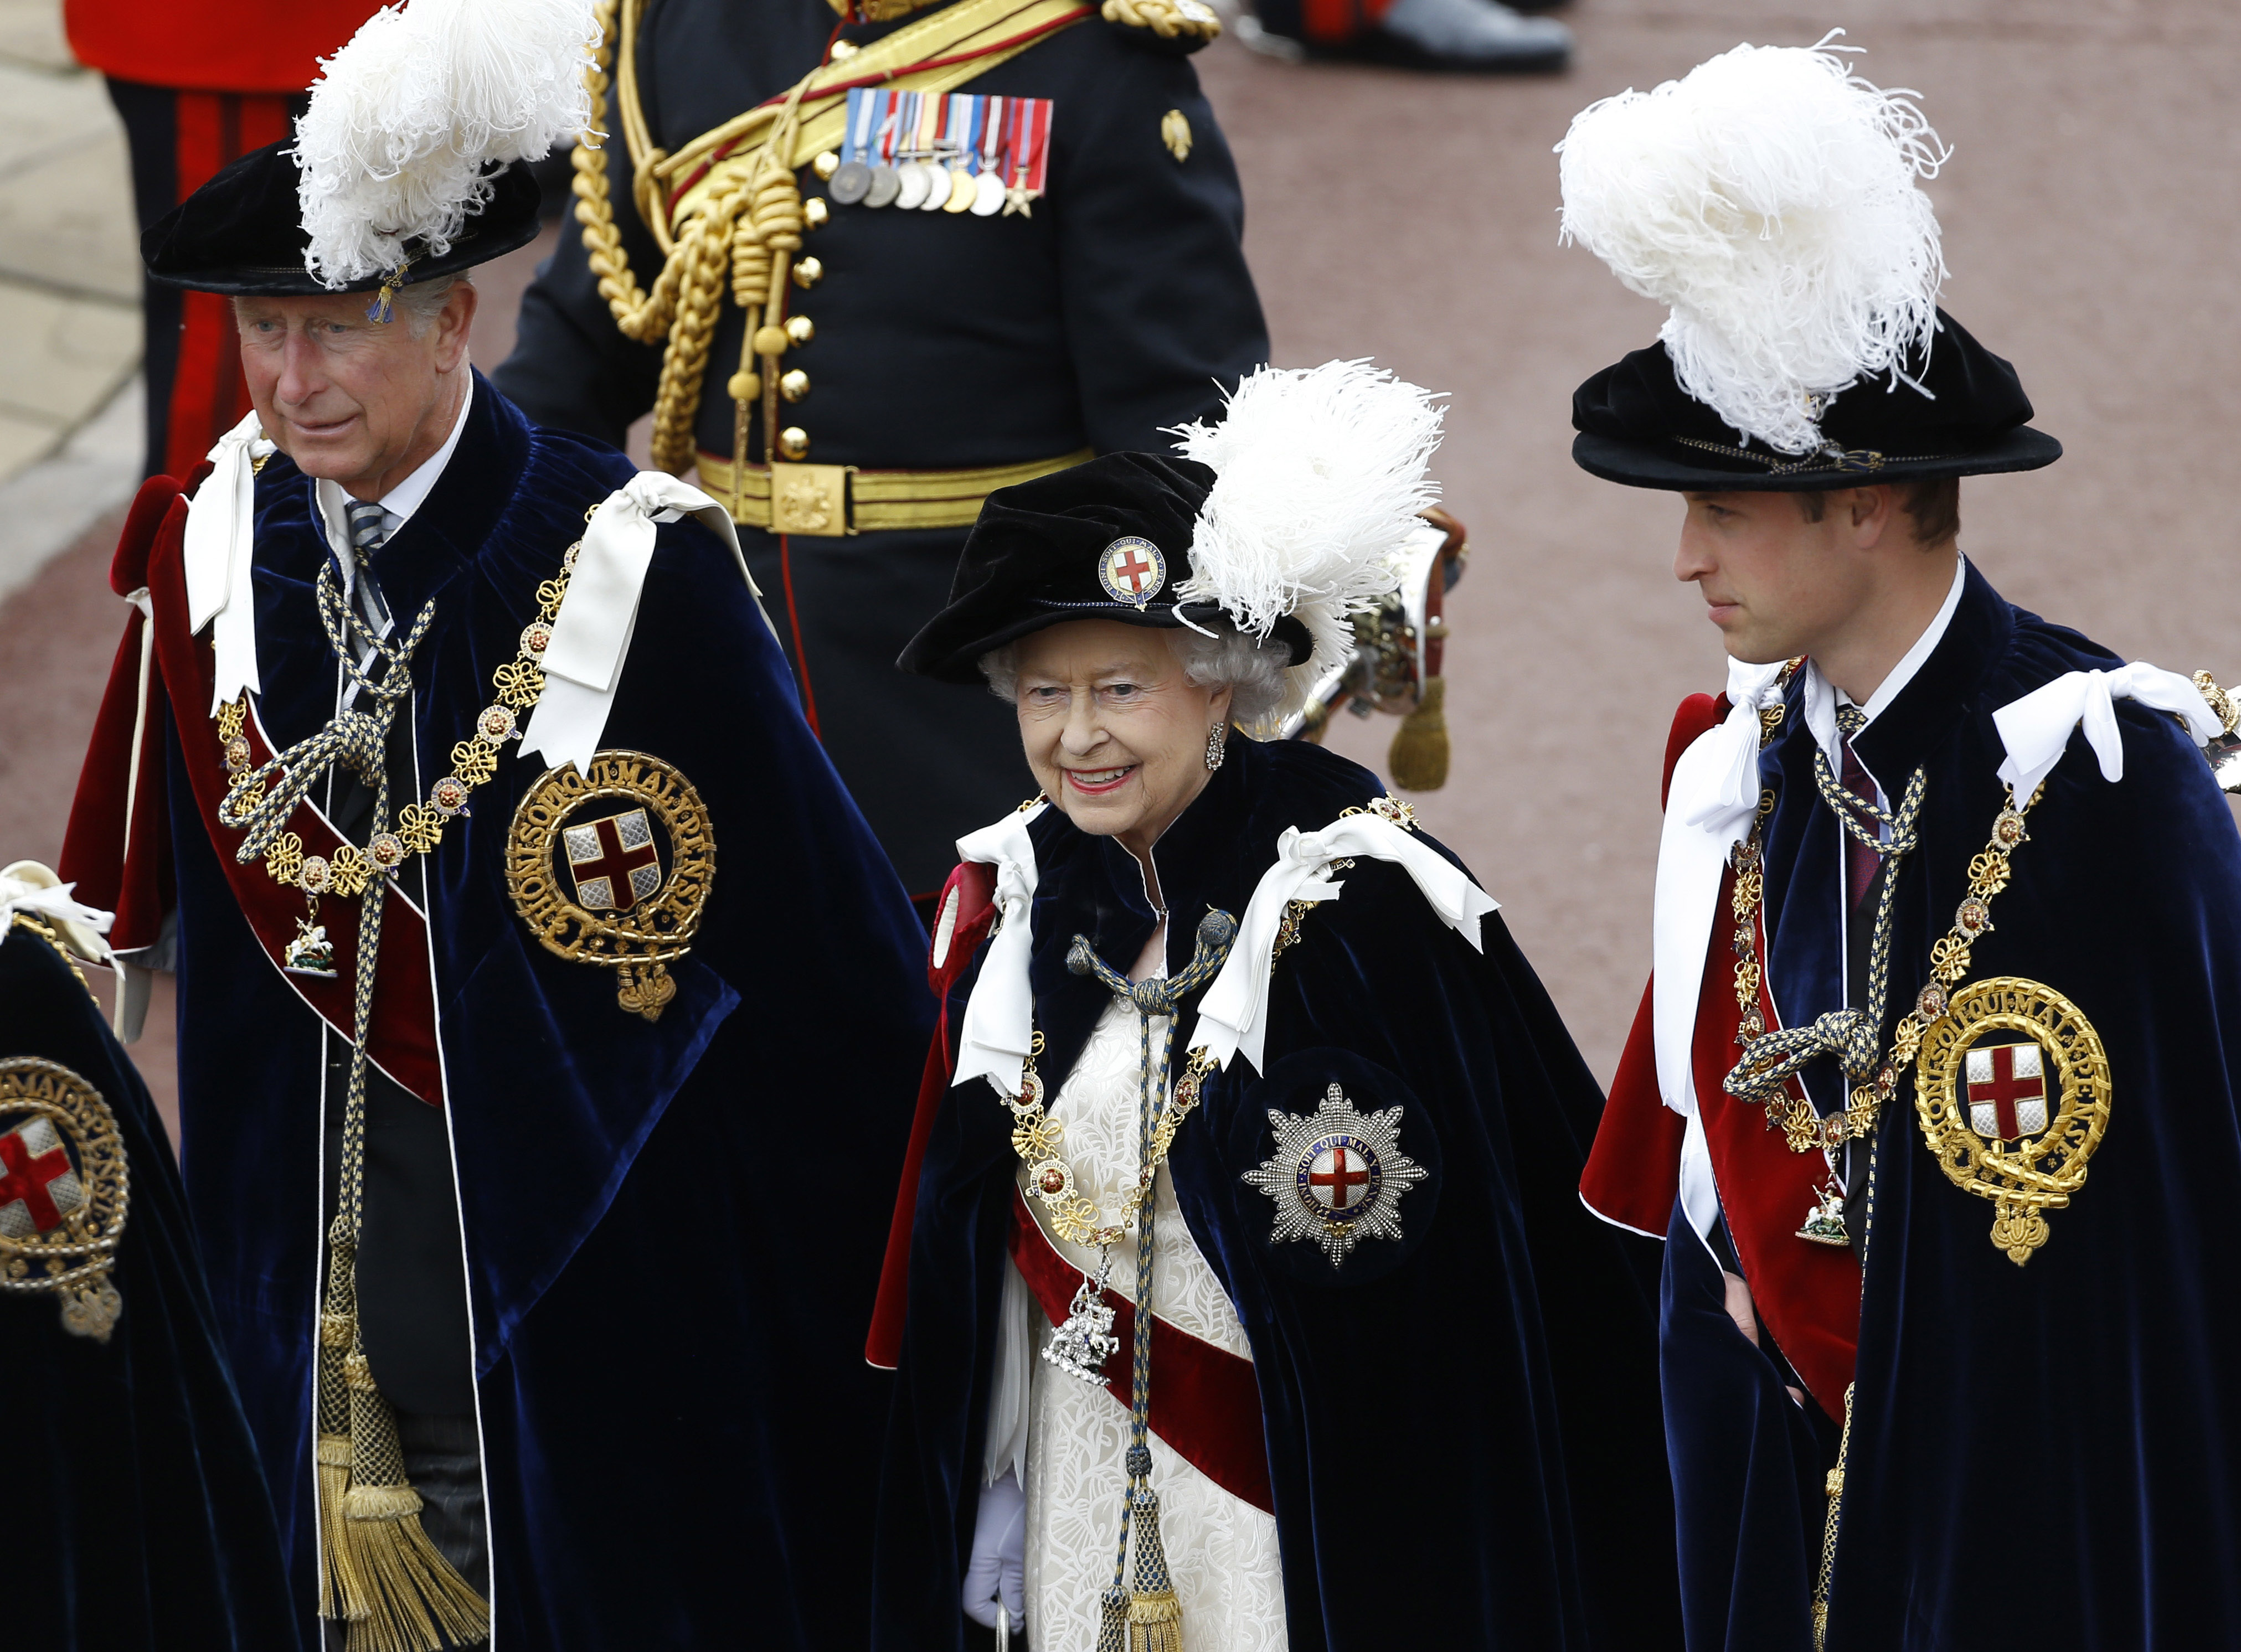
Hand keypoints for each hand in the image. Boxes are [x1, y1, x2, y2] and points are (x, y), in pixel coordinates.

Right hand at [961, 1469, 1025, 1630]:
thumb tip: (1013, 1616)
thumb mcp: (1024, 1552)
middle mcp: (966, 1555)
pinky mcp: (976, 1536)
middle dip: (998, 1603)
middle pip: (976, 1594)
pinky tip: (1012, 1562)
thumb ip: (1016, 1586)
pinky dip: (997, 1569)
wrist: (1014, 1470)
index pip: (973, 1604)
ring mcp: (970, 1545)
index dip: (994, 1617)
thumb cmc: (1021, 1508)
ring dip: (999, 1586)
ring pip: (981, 1579)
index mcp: (976, 1561)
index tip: (1014, 1618)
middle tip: (1021, 1602)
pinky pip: (983, 1563)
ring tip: (1020, 1577)